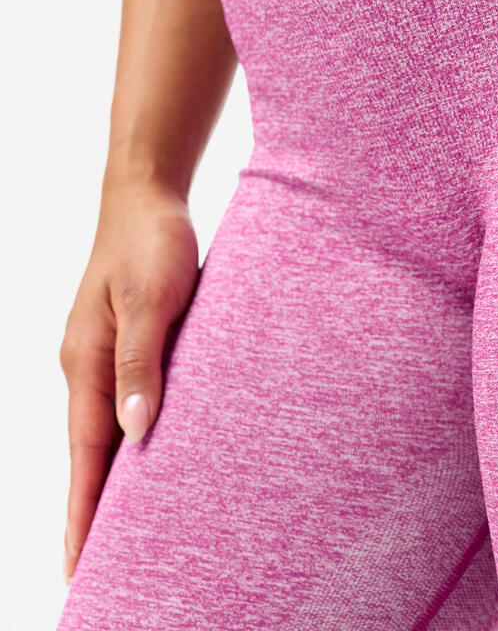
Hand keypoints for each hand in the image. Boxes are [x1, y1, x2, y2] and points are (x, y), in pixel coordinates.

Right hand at [58, 179, 198, 584]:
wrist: (146, 196)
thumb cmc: (150, 242)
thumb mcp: (149, 299)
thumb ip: (140, 361)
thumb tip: (135, 431)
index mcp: (85, 363)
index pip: (84, 455)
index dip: (83, 512)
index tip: (80, 566)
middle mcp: (87, 366)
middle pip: (88, 453)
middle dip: (89, 511)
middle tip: (95, 569)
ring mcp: (104, 354)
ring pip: (105, 430)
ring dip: (109, 480)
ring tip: (120, 529)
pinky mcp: (127, 341)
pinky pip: (123, 402)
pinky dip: (129, 437)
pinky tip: (146, 451)